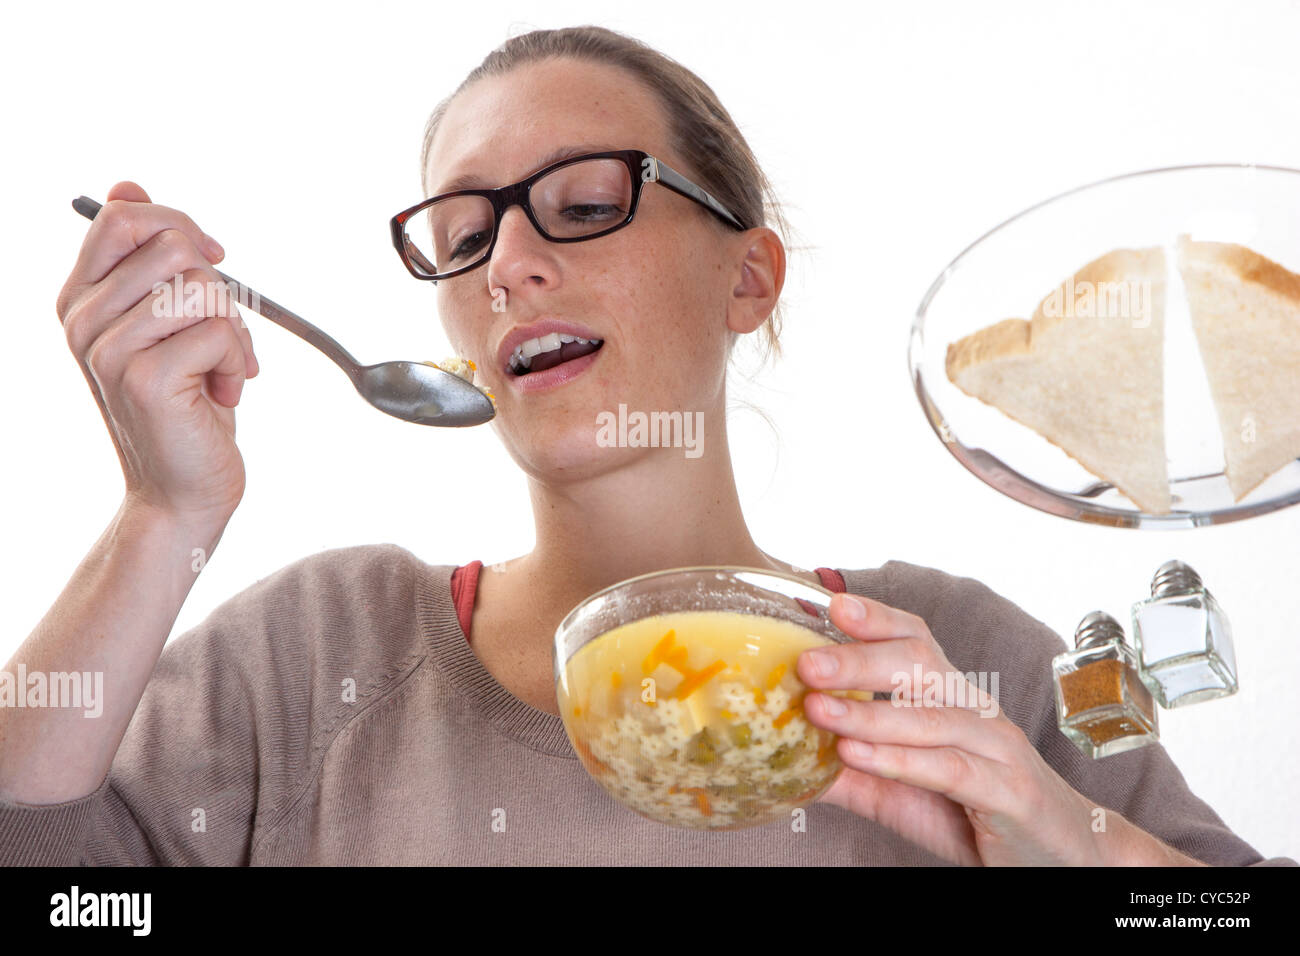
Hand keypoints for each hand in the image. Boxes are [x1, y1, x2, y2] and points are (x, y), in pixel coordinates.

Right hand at [56, 181, 258, 530]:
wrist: (183, 490)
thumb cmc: (186, 407)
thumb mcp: (166, 324)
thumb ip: (150, 262)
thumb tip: (128, 185)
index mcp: (81, 298)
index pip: (123, 217)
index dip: (181, 227)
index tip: (213, 260)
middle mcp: (83, 320)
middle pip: (174, 246)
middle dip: (219, 289)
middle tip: (217, 338)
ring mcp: (107, 348)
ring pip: (203, 289)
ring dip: (233, 332)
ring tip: (217, 371)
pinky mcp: (144, 378)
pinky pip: (218, 331)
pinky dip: (238, 362)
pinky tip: (222, 394)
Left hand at [797, 592, 1176, 865]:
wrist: (1067, 858)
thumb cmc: (978, 814)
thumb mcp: (904, 793)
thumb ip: (854, 774)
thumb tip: (790, 760)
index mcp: (951, 698)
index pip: (915, 640)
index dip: (876, 618)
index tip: (828, 602)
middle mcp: (975, 710)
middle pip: (918, 665)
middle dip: (858, 658)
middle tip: (806, 662)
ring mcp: (997, 747)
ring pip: (929, 716)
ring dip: (866, 714)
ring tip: (816, 710)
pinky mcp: (1008, 792)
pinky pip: (949, 768)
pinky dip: (898, 760)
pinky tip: (856, 756)